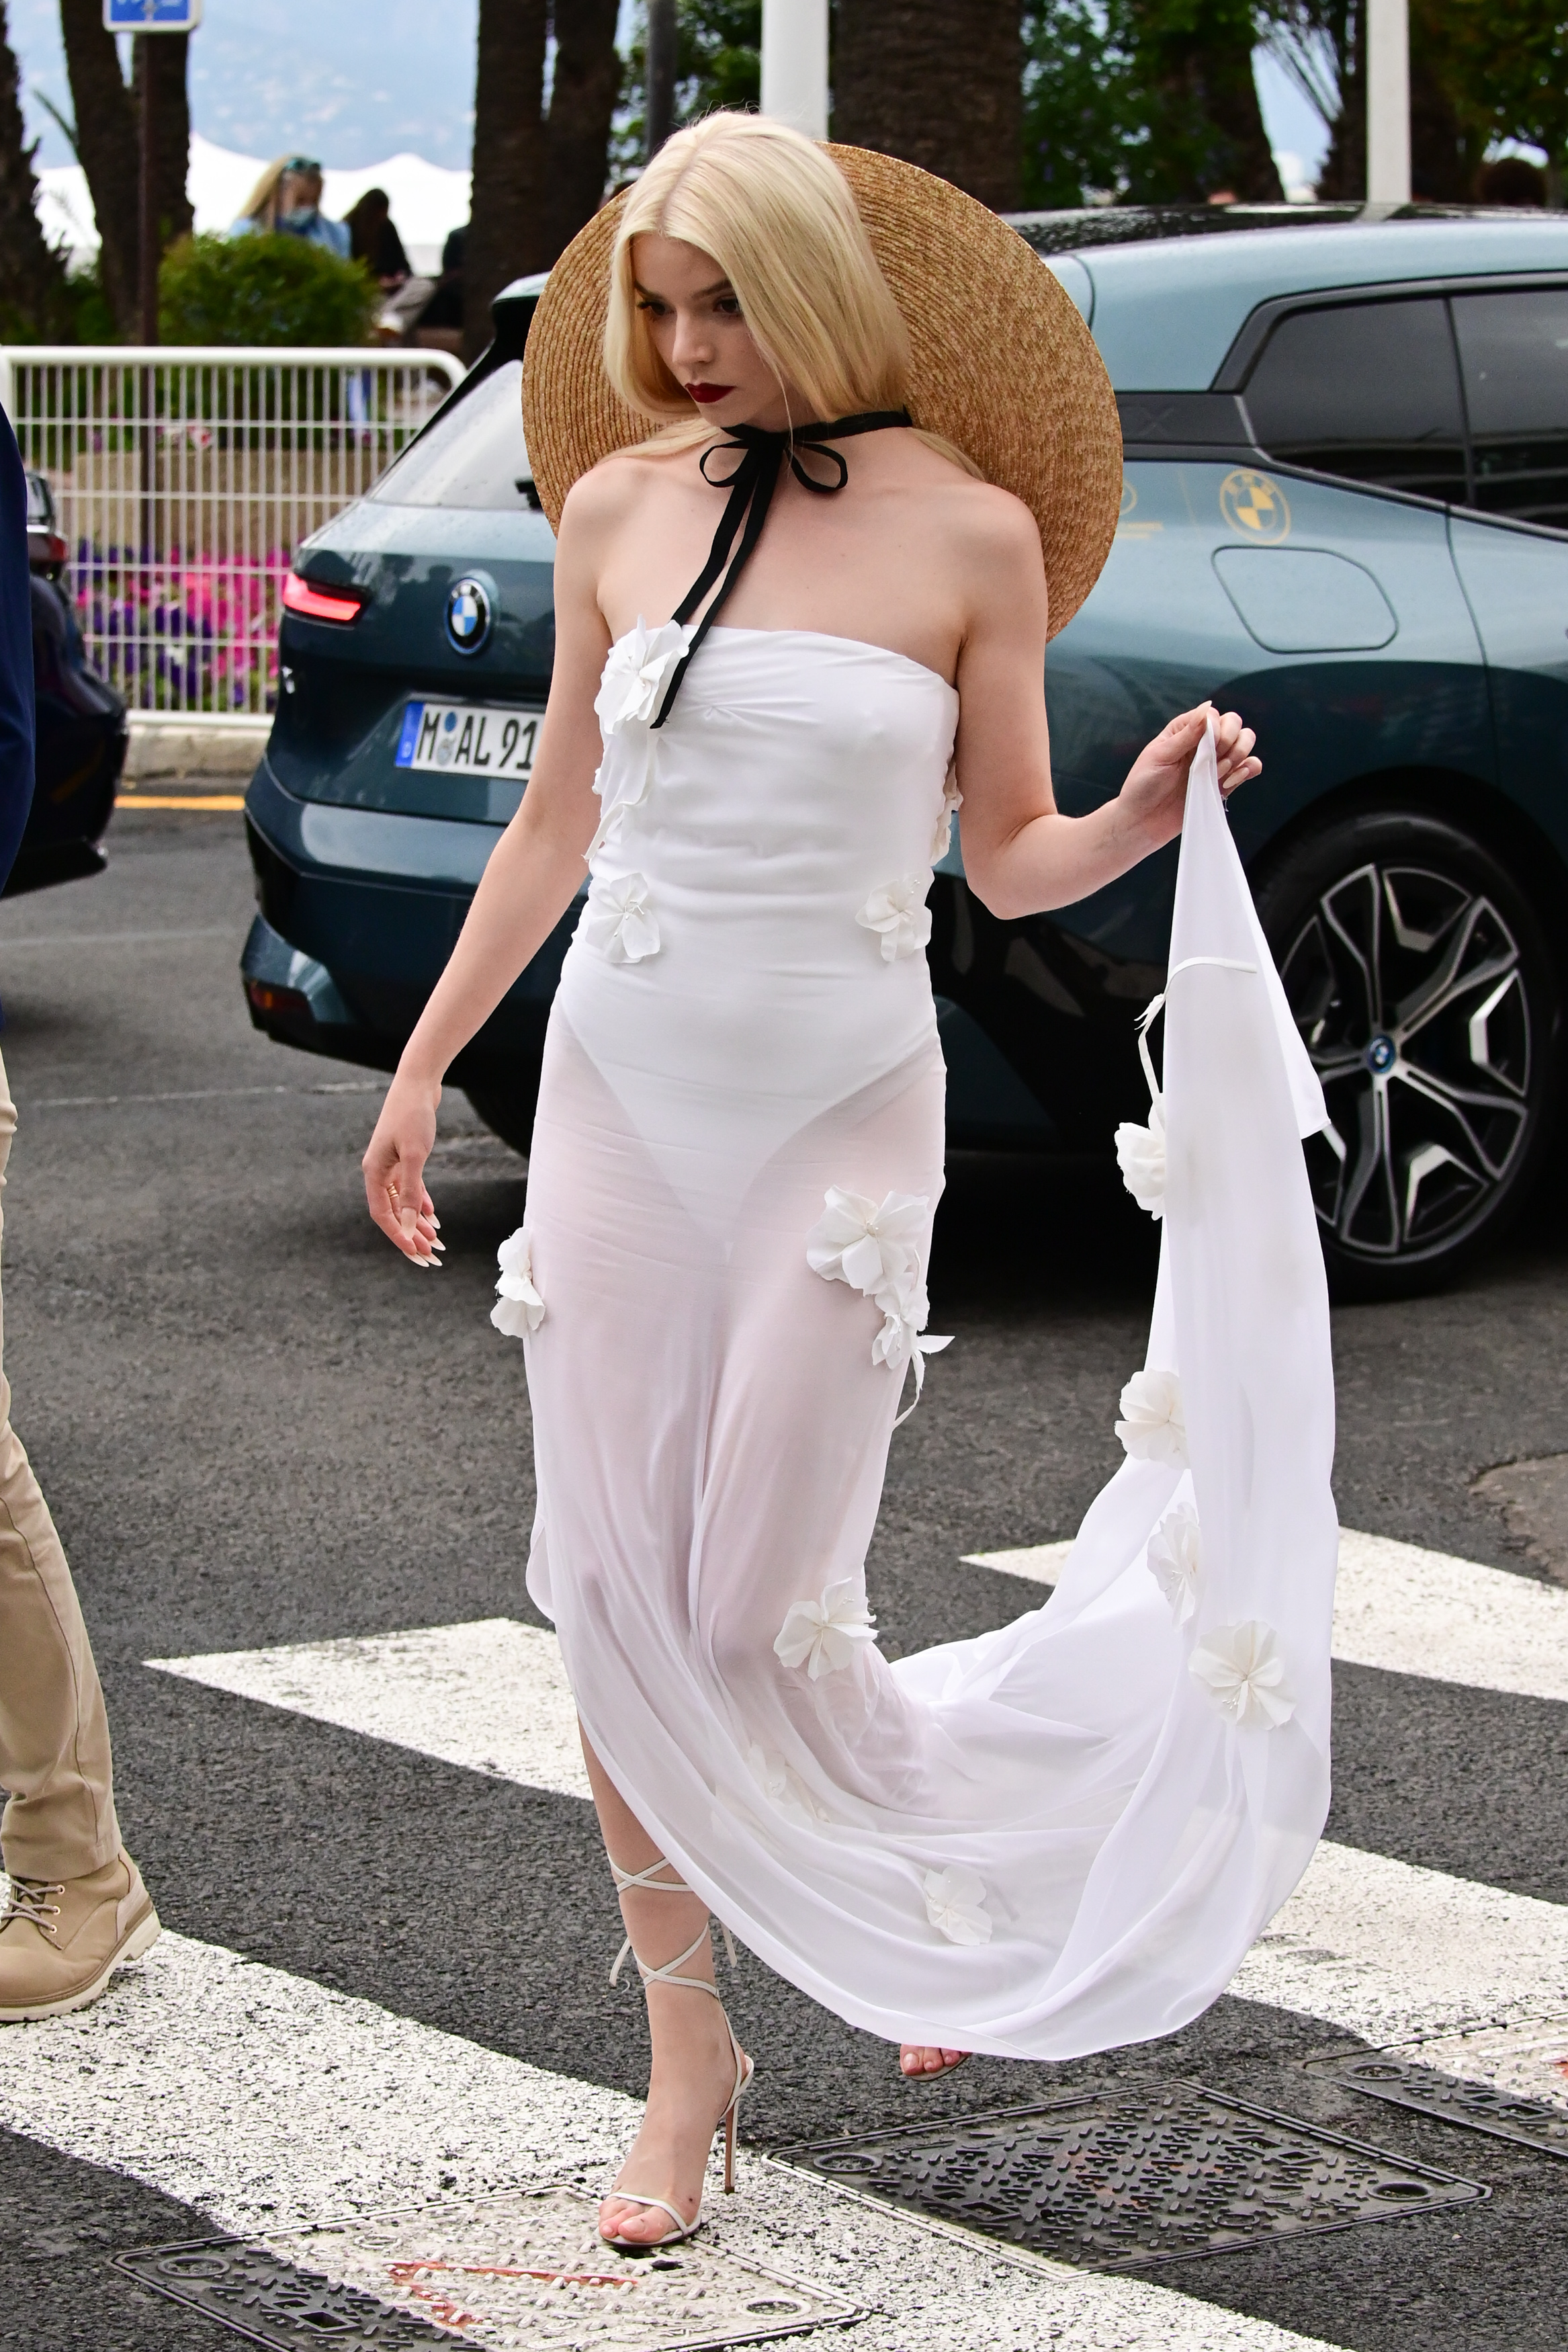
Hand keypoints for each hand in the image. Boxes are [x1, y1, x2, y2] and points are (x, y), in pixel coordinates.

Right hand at [363, 1072, 443, 1265]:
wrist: (418, 1082)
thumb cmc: (413, 1115)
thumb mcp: (415, 1156)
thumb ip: (412, 1192)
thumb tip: (410, 1227)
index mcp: (373, 1172)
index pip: (383, 1215)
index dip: (399, 1236)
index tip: (417, 1254)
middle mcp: (378, 1170)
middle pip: (393, 1212)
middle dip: (411, 1234)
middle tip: (431, 1255)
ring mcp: (390, 1162)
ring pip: (403, 1201)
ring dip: (418, 1221)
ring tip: (437, 1240)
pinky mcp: (403, 1155)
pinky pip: (410, 1187)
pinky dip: (421, 1201)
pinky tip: (433, 1215)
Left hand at [1116, 703, 1259, 853]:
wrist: (1143, 821)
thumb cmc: (1144, 786)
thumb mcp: (1160, 756)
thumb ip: (1186, 734)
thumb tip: (1207, 708)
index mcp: (1185, 730)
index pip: (1214, 715)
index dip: (1216, 729)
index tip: (1203, 749)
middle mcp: (1203, 743)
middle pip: (1235, 724)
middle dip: (1230, 740)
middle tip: (1213, 760)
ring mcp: (1216, 762)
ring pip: (1246, 741)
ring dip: (1239, 754)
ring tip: (1218, 774)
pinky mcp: (1224, 782)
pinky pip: (1250, 767)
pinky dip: (1249, 769)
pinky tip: (1231, 780)